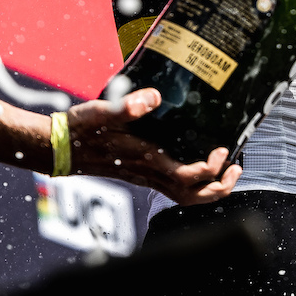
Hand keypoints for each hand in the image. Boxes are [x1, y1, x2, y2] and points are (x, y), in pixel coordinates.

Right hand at [67, 88, 240, 204]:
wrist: (58, 149)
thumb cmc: (80, 130)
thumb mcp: (101, 112)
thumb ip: (126, 106)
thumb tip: (153, 98)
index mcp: (145, 159)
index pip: (186, 177)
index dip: (210, 170)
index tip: (222, 151)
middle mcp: (148, 174)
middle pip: (192, 197)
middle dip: (219, 188)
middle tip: (237, 167)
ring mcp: (145, 177)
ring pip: (184, 197)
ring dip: (210, 189)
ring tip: (228, 170)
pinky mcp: (141, 175)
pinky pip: (174, 190)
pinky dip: (194, 185)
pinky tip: (200, 166)